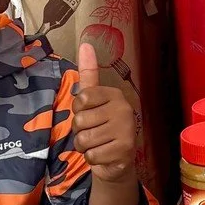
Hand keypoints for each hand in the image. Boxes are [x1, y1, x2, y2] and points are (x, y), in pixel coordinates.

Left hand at [73, 42, 136, 184]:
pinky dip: (92, 159)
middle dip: (79, 132)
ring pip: (84, 139)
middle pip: (80, 120)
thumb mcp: (92, 101)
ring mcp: (126, 129)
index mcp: (114, 94)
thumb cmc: (101, 127)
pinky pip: (92, 155)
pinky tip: (103, 155)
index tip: (88, 114)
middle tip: (93, 133)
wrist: (117, 160)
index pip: (81, 98)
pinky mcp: (124, 150)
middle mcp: (123, 109)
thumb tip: (85, 44)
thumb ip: (88, 74)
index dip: (78, 110)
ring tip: (97, 145)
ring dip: (84, 147)